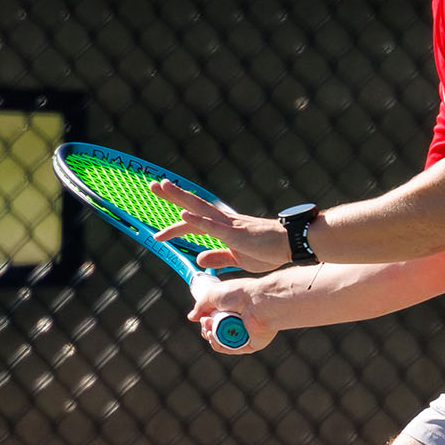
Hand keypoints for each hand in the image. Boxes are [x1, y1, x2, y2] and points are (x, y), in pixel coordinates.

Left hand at [150, 178, 291, 271]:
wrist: (291, 245)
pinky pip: (213, 225)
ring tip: (162, 187)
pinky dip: (197, 219)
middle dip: (172, 196)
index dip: (175, 227)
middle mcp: (224, 221)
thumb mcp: (238, 258)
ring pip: (200, 208)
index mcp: (224, 228)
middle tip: (153, 185)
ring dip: (180, 198)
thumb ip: (218, 257)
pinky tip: (183, 214)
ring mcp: (229, 225)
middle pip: (194, 205)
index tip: (157, 234)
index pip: (194, 224)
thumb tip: (198, 258)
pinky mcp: (236, 233)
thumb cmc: (268, 251)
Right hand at [189, 274, 276, 354]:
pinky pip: (229, 349)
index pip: (215, 319)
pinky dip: (218, 344)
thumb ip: (200, 306)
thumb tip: (192, 317)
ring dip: (210, 334)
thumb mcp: (213, 294)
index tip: (200, 316)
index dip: (205, 319)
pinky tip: (213, 335)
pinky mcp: (249, 345)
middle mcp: (238, 322)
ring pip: (220, 342)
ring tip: (210, 325)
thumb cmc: (238, 293)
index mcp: (232, 309)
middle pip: (215, 332)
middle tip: (206, 320)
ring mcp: (244, 334)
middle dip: (206, 328)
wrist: (258, 301)